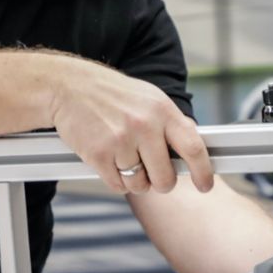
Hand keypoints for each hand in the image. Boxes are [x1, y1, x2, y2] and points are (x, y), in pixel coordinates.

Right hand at [48, 58, 212, 196]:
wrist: (68, 87)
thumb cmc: (111, 94)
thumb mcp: (149, 98)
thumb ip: (170, 122)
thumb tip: (193, 148)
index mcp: (162, 110)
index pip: (193, 147)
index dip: (203, 172)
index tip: (204, 185)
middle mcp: (144, 125)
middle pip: (166, 177)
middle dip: (161, 183)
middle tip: (154, 174)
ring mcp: (120, 141)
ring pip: (140, 185)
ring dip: (136, 182)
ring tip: (126, 160)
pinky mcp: (98, 154)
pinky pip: (118, 185)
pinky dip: (116, 181)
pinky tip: (110, 162)